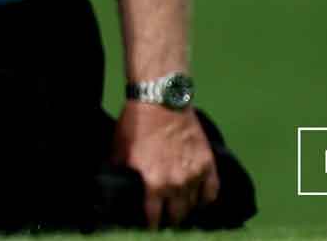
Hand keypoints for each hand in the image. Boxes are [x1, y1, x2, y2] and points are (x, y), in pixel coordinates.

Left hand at [111, 102, 219, 228]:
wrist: (161, 100)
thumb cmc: (135, 124)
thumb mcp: (119, 151)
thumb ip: (120, 172)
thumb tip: (115, 185)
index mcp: (153, 184)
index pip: (154, 218)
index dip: (151, 224)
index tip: (150, 225)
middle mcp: (177, 184)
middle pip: (177, 215)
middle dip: (170, 219)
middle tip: (165, 218)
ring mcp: (195, 174)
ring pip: (194, 205)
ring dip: (186, 208)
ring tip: (180, 209)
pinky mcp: (208, 163)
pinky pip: (212, 192)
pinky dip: (206, 198)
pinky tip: (199, 200)